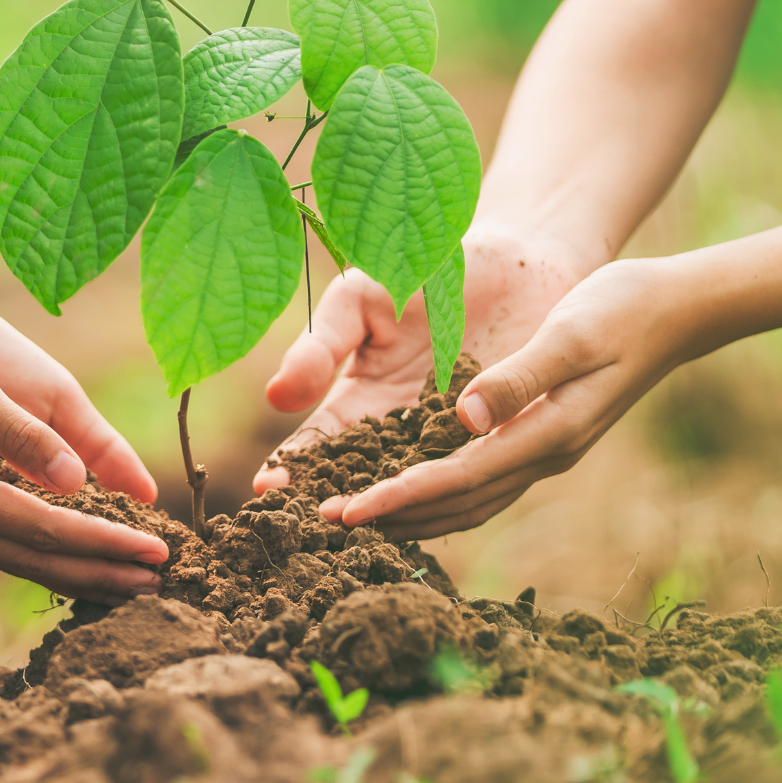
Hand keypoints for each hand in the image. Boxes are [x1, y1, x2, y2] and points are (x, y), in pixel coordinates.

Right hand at [0, 306, 167, 603]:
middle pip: (29, 559)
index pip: (44, 528)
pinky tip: (65, 553)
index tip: (156, 551)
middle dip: (97, 571)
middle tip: (157, 583)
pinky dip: (35, 551)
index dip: (104, 541)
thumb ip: (20, 432)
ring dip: (69, 569)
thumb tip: (78, 479)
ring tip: (124, 580)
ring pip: (8, 558)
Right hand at [254, 228, 584, 492]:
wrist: (513, 258)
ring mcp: (450, 439)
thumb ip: (321, 346)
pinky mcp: (501, 439)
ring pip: (417, 486)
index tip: (268, 487)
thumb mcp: (359, 301)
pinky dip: (457, 489)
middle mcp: (402, 431)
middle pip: (361, 480)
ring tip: (367, 524)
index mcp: (360, 400)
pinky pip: (477, 470)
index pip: (318, 446)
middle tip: (316, 522)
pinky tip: (439, 501)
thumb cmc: (422, 269)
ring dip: (392, 506)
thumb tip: (277, 398)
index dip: (293, 468)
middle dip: (337, 501)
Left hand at [326, 257, 686, 538]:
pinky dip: (439, 496)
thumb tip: (465, 417)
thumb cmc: (619, 309)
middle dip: (393, 518)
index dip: (399, 498)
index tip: (348, 512)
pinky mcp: (540, 439)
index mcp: (548, 433)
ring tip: (356, 519)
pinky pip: (481, 483)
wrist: (671, 309)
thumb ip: (520, 376)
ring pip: (469, 502)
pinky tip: (408, 491)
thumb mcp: (571, 333)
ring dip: (413, 514)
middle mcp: (544, 454)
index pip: (458, 479)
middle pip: (458, 505)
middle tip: (329, 524)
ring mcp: (545, 451)